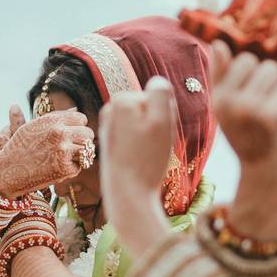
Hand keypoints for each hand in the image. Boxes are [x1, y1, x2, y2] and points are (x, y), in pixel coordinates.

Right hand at [0, 109, 93, 197]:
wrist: (6, 172)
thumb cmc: (19, 148)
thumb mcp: (34, 126)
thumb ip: (56, 117)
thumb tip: (75, 109)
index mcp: (52, 120)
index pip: (81, 119)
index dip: (78, 128)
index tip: (71, 135)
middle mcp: (59, 133)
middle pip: (88, 134)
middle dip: (83, 141)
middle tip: (72, 149)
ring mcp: (63, 151)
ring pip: (87, 150)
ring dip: (79, 155)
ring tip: (66, 158)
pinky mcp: (64, 169)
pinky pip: (79, 167)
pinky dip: (71, 169)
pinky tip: (58, 169)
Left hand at [98, 77, 172, 257]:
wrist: (128, 195)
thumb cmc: (147, 159)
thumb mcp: (162, 121)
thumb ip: (161, 93)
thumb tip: (157, 81)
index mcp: (121, 99)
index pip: (159, 95)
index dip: (166, 114)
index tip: (159, 133)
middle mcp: (110, 109)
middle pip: (150, 108)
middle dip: (158, 123)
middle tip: (154, 146)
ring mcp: (109, 126)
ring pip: (145, 123)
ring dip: (152, 135)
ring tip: (147, 154)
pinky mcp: (112, 142)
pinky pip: (138, 137)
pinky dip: (143, 146)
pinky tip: (139, 160)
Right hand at [209, 40, 276, 238]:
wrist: (266, 182)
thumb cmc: (248, 140)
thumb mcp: (226, 110)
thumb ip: (221, 76)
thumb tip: (217, 43)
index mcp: (220, 100)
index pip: (247, 60)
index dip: (253, 79)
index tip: (249, 105)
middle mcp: (240, 105)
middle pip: (271, 68)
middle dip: (273, 89)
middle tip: (265, 119)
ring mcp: (265, 113)